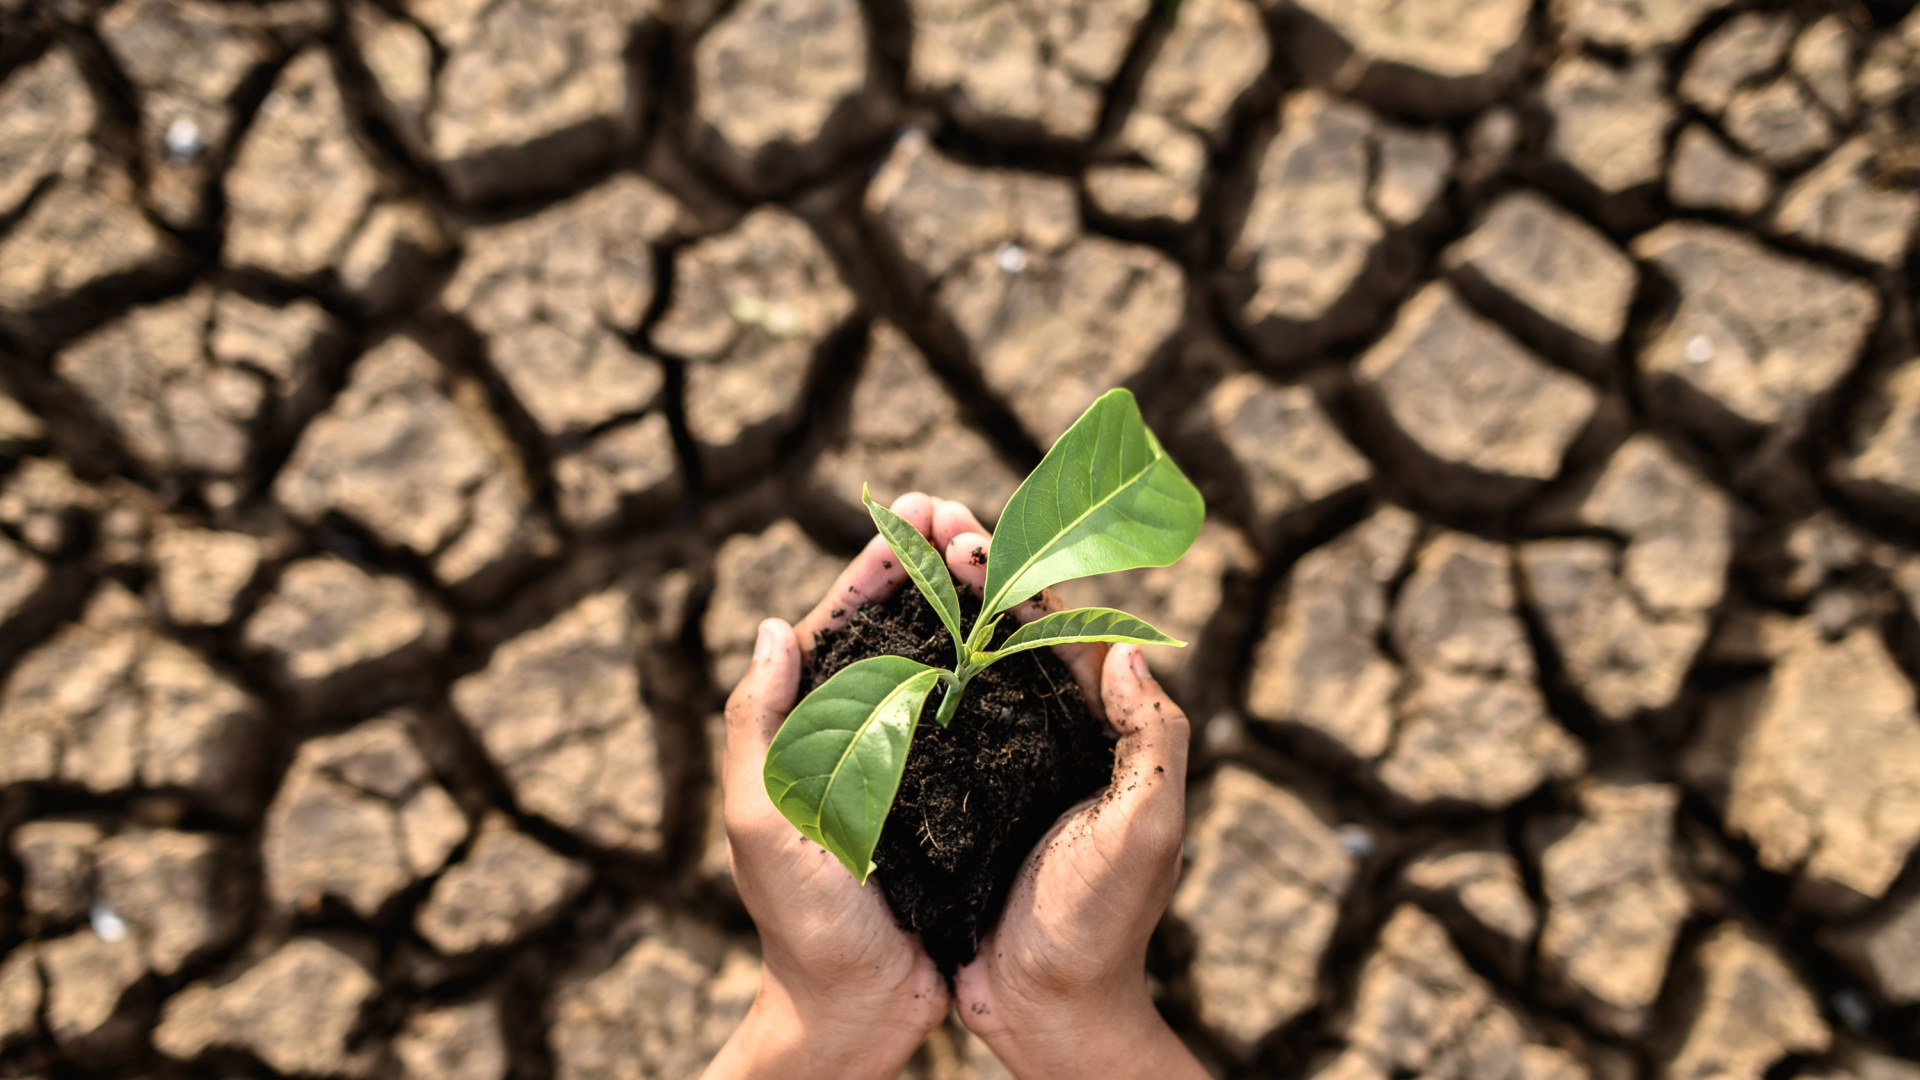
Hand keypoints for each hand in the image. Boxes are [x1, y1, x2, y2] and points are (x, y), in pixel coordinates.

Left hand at [704, 493, 979, 1079]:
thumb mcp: (763, 822)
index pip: (838, 625)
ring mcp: (908, 763)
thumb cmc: (802, 924)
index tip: (914, 511)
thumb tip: (772, 628)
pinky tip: (1030, 638)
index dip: (876, 564)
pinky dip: (999, 670)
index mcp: (806, 731)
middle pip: (895, 630)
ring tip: (1000, 552)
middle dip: (928, 565)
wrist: (858, 1010)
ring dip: (966, 604)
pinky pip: (977, 717)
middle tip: (967, 514)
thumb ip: (757, 727)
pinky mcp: (954, 795)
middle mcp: (858, 736)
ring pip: (940, 662)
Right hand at [937, 511, 1206, 1079]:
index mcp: (1099, 731)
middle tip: (923, 519)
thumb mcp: (1147, 831)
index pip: (1060, 629)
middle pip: (1009, 631)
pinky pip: (932, 721)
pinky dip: (907, 675)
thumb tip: (1130, 648)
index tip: (965, 534)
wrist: (1047, 1010)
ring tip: (894, 556)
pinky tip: (869, 647)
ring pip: (966, 665)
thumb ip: (1155, 741)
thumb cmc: (1101, 925)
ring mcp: (1002, 765)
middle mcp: (1051, 736)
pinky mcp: (959, 799)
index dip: (1015, 575)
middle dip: (969, 570)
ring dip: (935, 607)